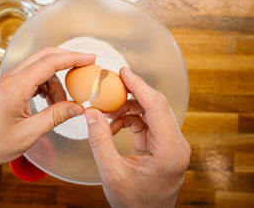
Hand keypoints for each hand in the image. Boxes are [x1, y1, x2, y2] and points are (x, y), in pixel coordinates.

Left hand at [0, 47, 94, 173]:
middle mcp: (10, 78)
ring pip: (38, 68)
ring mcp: (6, 81)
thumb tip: (78, 107)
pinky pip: (30, 77)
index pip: (50, 62)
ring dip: (55, 81)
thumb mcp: (28, 134)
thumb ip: (55, 117)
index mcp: (15, 87)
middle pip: (44, 57)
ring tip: (61, 104)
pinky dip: (44, 85)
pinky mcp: (6, 88)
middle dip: (67, 61)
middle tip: (85, 70)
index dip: (73, 58)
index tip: (90, 59)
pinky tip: (47, 102)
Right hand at [85, 67, 190, 207]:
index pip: (156, 106)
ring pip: (151, 112)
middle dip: (132, 94)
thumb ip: (100, 141)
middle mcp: (176, 145)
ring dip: (128, 109)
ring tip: (106, 115)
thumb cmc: (133, 202)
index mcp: (169, 151)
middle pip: (156, 105)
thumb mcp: (111, 173)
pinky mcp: (164, 146)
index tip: (123, 72)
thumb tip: (91, 113)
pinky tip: (113, 127)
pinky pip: (147, 123)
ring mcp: (172, 145)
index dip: (139, 86)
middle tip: (110, 86)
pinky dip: (129, 120)